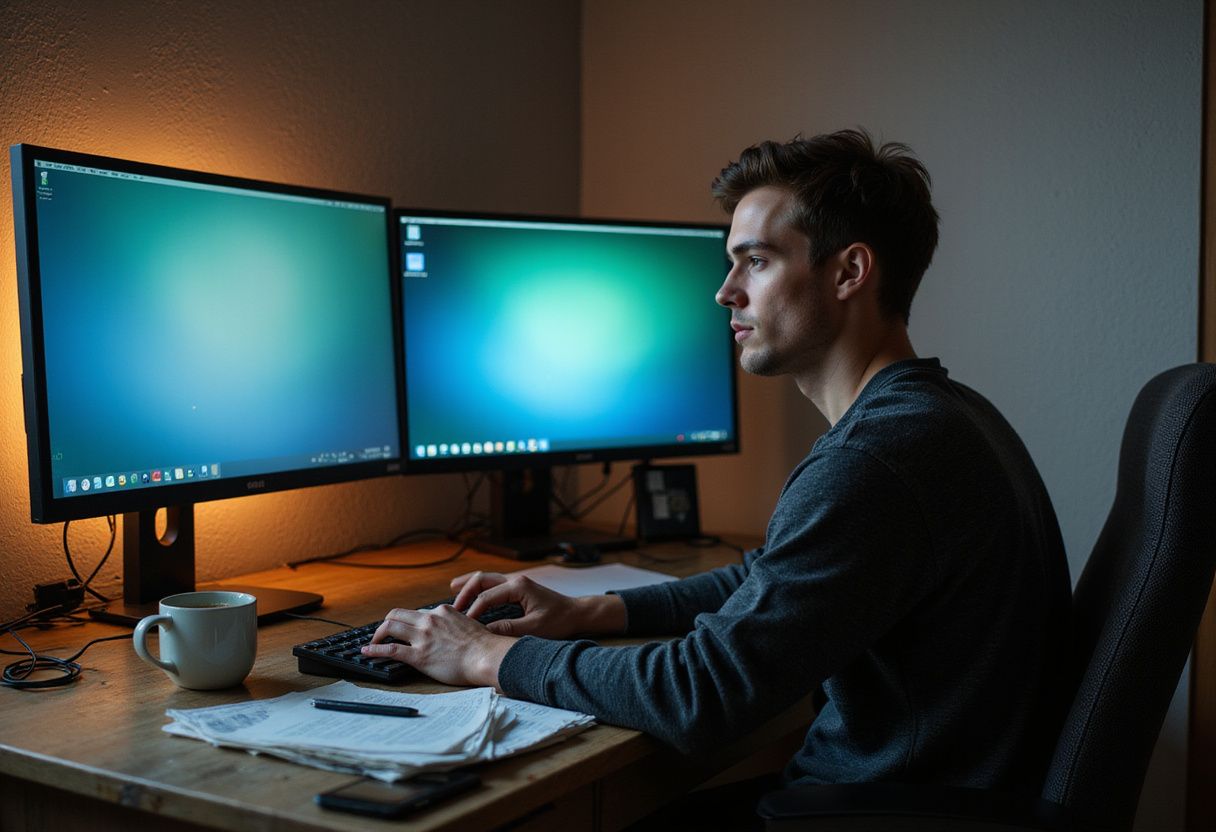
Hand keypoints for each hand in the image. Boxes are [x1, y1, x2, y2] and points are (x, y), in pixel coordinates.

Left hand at [363, 605, 513, 687]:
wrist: (486, 656)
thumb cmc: (483, 645)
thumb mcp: (468, 624)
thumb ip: (455, 624)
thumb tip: (452, 631)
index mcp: (442, 611)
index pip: (417, 612)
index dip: (407, 621)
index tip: (403, 628)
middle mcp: (429, 620)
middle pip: (397, 614)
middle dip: (386, 623)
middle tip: (382, 633)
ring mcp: (423, 637)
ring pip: (390, 627)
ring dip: (377, 634)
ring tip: (373, 643)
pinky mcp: (419, 655)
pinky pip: (390, 650)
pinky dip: (375, 650)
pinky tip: (367, 653)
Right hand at [450, 570, 625, 638]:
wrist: (575, 613)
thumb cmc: (559, 620)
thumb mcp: (535, 628)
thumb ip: (509, 629)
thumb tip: (485, 632)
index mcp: (518, 587)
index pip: (486, 596)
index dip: (472, 611)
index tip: (464, 625)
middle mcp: (515, 580)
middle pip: (481, 579)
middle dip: (464, 592)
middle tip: (452, 608)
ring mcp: (515, 582)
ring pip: (485, 578)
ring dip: (469, 585)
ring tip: (452, 592)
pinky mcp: (516, 588)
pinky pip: (492, 584)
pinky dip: (478, 588)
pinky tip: (470, 595)